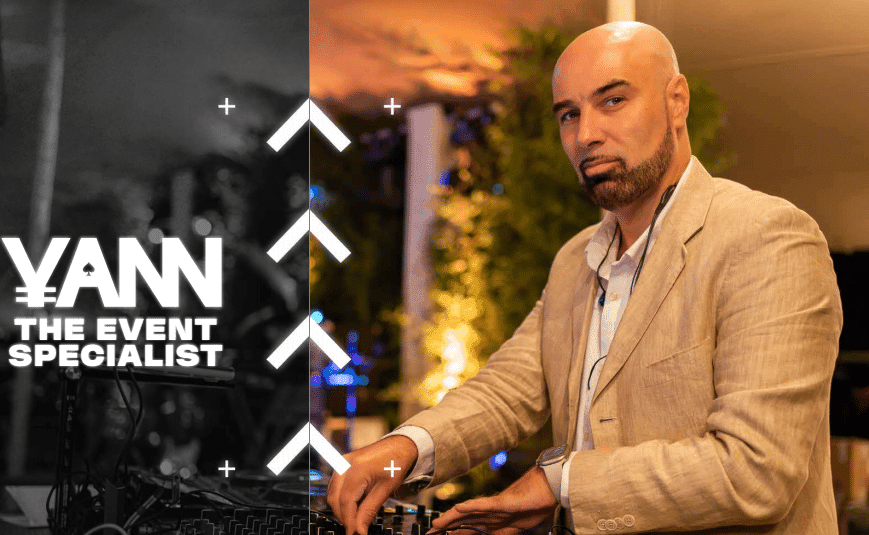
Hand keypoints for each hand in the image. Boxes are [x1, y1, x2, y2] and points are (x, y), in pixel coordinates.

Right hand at [327, 435, 418, 534]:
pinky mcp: (342, 464)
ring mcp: (341, 463)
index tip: (354, 533)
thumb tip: (359, 530)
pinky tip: (353, 506)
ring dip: (341, 509)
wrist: (398, 445)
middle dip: (344, 516)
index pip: (346, 501)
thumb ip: (369, 511)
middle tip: (355, 529)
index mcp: (357, 469)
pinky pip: (335, 486)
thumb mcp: (385, 490)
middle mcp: (345, 464)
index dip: (349, 520)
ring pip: (332, 493)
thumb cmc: (395, 463)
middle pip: (335, 498)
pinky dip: (341, 499)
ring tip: (355, 519)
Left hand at [429, 466, 556, 534]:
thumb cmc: (537, 502)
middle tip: (431, 531)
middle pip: (466, 520)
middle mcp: (493, 512)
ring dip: (452, 518)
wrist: (550, 487)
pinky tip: (459, 508)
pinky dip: (472, 507)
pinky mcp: (505, 502)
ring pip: (470, 513)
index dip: (455, 531)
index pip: (471, 527)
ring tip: (436, 524)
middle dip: (448, 527)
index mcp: (496, 519)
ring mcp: (497, 506)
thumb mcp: (518, 526)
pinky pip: (486, 505)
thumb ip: (503, 532)